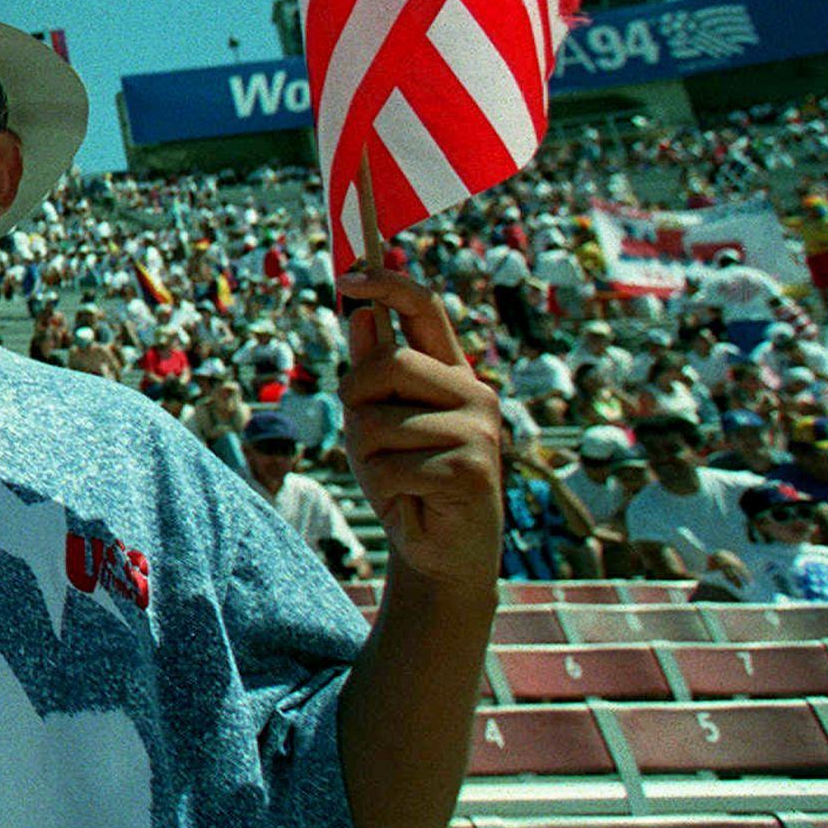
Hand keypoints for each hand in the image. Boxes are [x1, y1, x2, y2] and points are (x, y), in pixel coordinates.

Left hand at [339, 268, 503, 593]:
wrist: (441, 553)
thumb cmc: (405, 480)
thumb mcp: (376, 423)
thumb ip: (373, 376)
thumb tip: (364, 317)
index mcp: (451, 373)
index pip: (426, 309)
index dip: (388, 283)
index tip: (348, 274)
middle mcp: (473, 392)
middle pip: (387, 365)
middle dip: (356, 403)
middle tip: (370, 441)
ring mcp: (479, 430)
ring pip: (377, 422)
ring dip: (367, 458)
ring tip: (397, 479)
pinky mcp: (472, 469)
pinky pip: (390, 466)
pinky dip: (383, 488)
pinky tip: (410, 501)